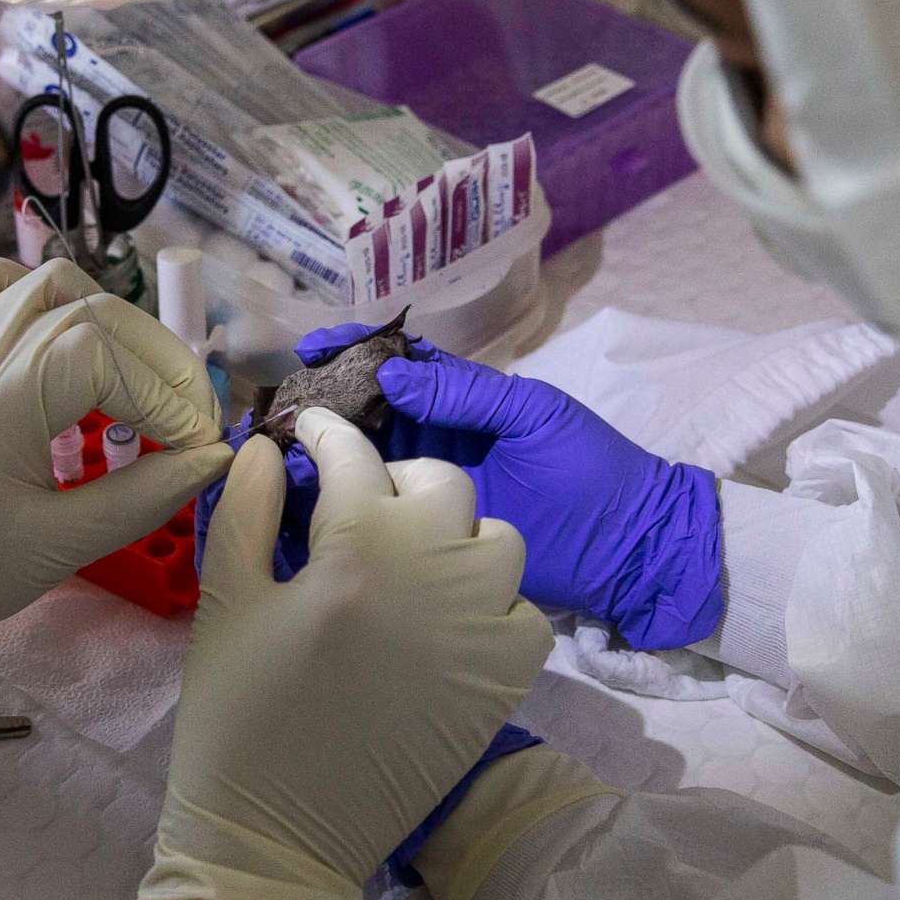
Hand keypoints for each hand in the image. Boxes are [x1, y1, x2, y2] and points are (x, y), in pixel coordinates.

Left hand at [0, 259, 228, 679]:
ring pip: (44, 282)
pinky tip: (72, 344)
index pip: (103, 359)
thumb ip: (141, 498)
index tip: (199, 447)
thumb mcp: (57, 549)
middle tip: (191, 417)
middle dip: (157, 357)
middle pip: (87, 308)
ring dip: (109, 316)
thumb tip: (213, 458)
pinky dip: (49, 300)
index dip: (166, 395)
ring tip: (140, 375)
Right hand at [144, 412, 549, 899]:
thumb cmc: (237, 716)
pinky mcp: (505, 682)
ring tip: (412, 558)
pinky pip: (524, 612)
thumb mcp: (225, 602)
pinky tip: (450, 617)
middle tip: (357, 502)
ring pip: (497, 539)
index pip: (354, 455)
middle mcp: (434, 575)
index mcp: (357, 550)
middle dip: (395, 477)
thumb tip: (265, 446)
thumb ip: (245, 511)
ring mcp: (481, 629)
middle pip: (439, 483)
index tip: (307, 432)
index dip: (326, 434)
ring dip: (456, 534)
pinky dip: (495, 602)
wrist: (278, 837)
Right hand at [218, 326, 725, 649]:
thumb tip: (392, 376)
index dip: (353, 353)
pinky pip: (376, 519)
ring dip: (316, 457)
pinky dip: (336, 510)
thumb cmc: (592, 473)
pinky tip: (295, 506)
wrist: (630, 552)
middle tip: (269, 408)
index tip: (311, 346)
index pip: (396, 368)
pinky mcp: (426, 543)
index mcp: (464, 405)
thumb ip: (466, 395)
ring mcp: (429, 493)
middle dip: (318, 406)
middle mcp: (437, 445)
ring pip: (360, 466)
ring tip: (270, 453)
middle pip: (364, 417)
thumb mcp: (534, 418)